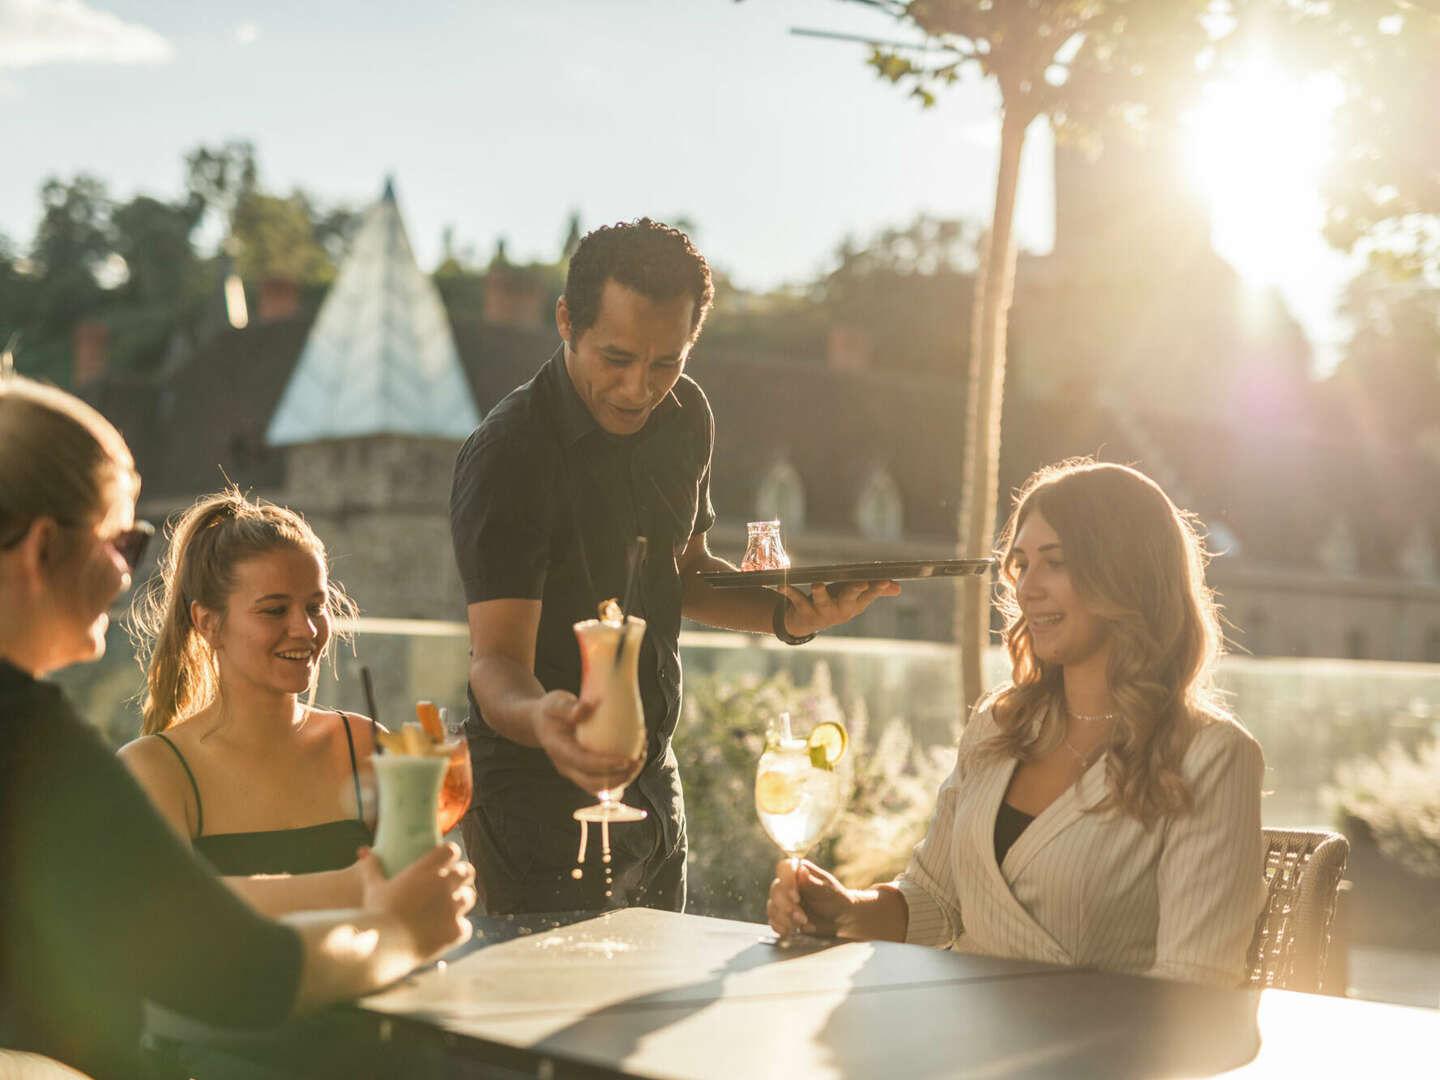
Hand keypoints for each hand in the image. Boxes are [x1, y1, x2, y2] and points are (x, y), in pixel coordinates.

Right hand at [357, 844, 475, 960]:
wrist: (383, 947)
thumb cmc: (376, 915)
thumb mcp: (373, 888)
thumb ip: (372, 868)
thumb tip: (365, 852)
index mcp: (426, 869)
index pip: (451, 850)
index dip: (450, 854)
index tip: (446, 860)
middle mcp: (444, 884)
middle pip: (467, 871)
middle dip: (462, 876)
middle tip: (453, 883)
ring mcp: (453, 907)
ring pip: (469, 897)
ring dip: (461, 901)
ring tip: (451, 906)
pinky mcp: (456, 929)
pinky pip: (465, 925)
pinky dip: (457, 928)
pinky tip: (448, 930)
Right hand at [533, 690, 643, 794]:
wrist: (540, 723)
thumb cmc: (550, 711)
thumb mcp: (554, 703)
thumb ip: (568, 707)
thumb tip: (586, 707)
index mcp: (559, 751)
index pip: (583, 763)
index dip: (606, 765)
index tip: (626, 759)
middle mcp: (567, 767)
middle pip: (594, 783)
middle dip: (620, 777)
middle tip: (639, 760)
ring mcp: (575, 772)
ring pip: (601, 787)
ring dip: (624, 778)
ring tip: (641, 758)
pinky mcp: (584, 771)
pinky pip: (604, 780)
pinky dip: (621, 774)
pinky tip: (636, 757)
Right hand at [767, 858, 854, 937]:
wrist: (841, 921)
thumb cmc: (836, 900)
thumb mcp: (827, 891)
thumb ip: (813, 883)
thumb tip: (801, 870)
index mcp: (799, 871)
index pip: (784, 869)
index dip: (786, 882)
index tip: (796, 898)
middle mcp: (788, 884)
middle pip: (775, 890)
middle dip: (787, 906)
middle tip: (802, 918)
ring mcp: (783, 900)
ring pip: (772, 906)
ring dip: (785, 918)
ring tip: (803, 924)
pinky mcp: (782, 916)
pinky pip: (772, 920)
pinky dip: (779, 926)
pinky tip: (789, 931)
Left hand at [777, 579, 900, 637]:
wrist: (804, 623)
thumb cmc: (834, 603)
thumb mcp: (854, 597)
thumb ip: (875, 591)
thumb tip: (898, 587)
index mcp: (854, 604)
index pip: (869, 594)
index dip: (878, 588)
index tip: (885, 580)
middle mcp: (840, 610)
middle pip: (849, 599)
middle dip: (855, 591)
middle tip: (860, 583)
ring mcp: (821, 612)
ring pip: (822, 601)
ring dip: (820, 593)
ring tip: (818, 584)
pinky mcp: (802, 610)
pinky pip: (795, 599)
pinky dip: (788, 592)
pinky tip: (780, 585)